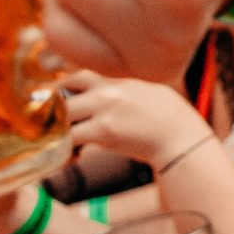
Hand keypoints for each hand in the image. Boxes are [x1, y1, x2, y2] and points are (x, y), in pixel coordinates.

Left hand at [64, 71, 210, 168]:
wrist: (182, 138)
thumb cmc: (170, 120)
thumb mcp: (147, 94)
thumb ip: (124, 93)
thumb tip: (107, 98)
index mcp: (118, 82)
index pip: (78, 76)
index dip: (64, 89)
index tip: (60, 103)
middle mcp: (108, 91)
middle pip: (65, 93)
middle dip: (55, 111)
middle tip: (52, 126)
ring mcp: (105, 109)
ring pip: (64, 115)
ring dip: (59, 130)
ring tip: (60, 143)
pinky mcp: (104, 130)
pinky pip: (71, 137)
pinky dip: (66, 148)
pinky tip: (71, 156)